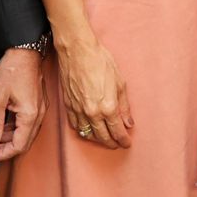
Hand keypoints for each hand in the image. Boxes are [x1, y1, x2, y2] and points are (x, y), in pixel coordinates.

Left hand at [0, 47, 47, 161]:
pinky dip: (16, 127)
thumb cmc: (11, 71)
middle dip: (7, 148)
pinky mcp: (38, 102)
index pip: (19, 145)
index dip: (4, 154)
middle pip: (25, 141)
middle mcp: (39, 114)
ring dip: (11, 138)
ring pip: (27, 132)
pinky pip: (28, 122)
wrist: (24, 50)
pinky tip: (4, 125)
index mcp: (30, 115)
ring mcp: (40, 108)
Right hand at [56, 32, 133, 149]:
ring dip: (98, 139)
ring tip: (105, 139)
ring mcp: (78, 110)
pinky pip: (75, 126)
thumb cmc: (100, 61)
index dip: (123, 140)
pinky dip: (83, 131)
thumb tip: (128, 123)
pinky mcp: (68, 106)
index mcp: (108, 107)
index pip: (117, 132)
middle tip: (118, 144)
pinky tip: (88, 130)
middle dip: (112, 143)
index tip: (127, 143)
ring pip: (88, 134)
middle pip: (103, 137)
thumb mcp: (120, 82)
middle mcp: (92, 113)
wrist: (77, 51)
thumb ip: (124, 106)